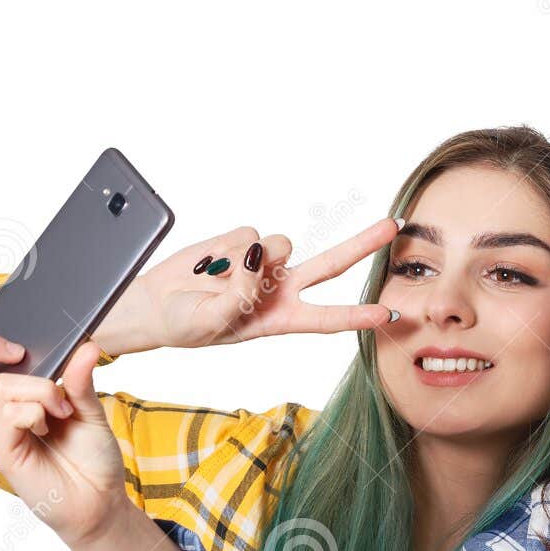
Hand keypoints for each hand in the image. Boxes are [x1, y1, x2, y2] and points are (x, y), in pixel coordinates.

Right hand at [0, 336, 129, 546]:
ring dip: (40, 387)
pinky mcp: (5, 451)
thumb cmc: (90, 458)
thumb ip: (80, 379)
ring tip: (63, 408)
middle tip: (21, 349)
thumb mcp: (89, 410)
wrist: (100, 503)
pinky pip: (9, 414)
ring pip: (1, 385)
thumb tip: (86, 344)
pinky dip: (36, 410)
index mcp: (14, 395)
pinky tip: (53, 424)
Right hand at [115, 219, 400, 351]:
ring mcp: (265, 263)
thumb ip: (238, 296)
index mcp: (280, 319)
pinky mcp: (245, 241)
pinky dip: (228, 247)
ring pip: (281, 244)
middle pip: (331, 264)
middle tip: (394, 226)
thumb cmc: (184, 324)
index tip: (387, 314)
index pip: (326, 318)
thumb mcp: (212, 323)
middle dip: (363, 244)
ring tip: (219, 278)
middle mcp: (281, 289)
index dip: (356, 316)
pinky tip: (211, 264)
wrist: (155, 303)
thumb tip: (261, 259)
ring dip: (253, 256)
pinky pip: (248, 234)